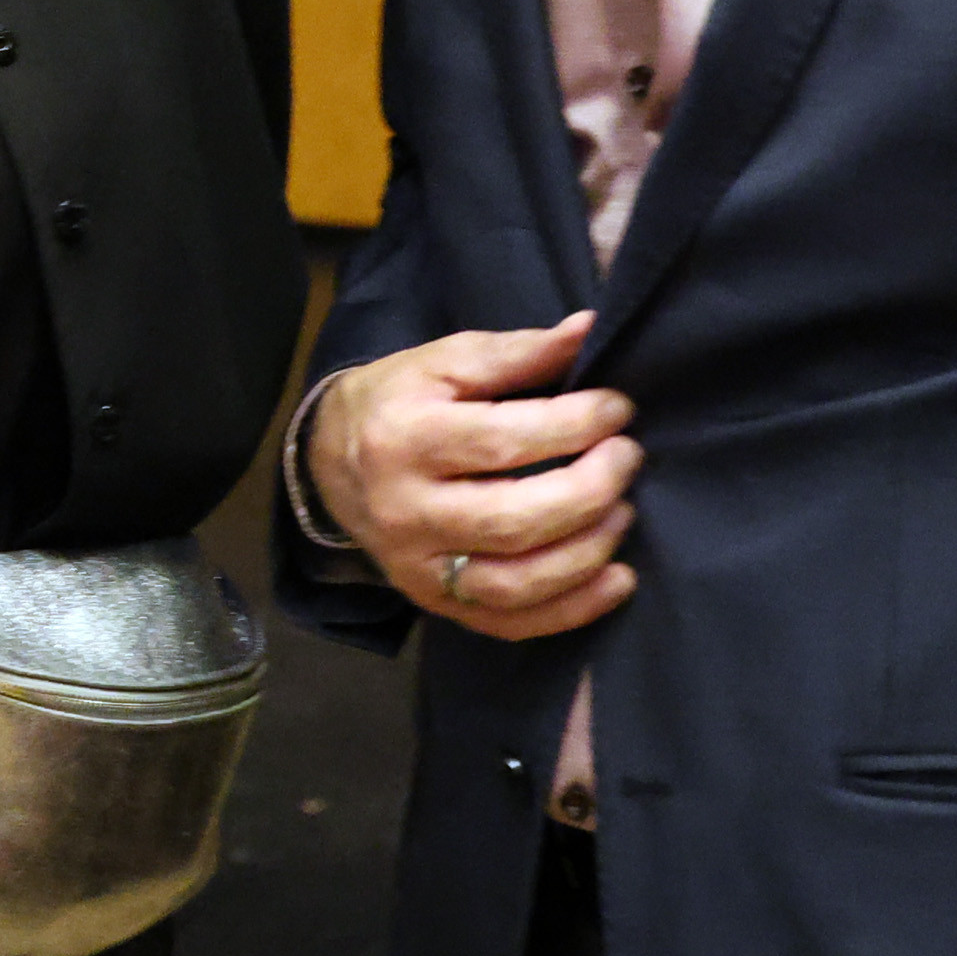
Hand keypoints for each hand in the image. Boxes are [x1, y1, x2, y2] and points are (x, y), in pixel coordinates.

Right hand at [305, 312, 638, 638]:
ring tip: (623, 511)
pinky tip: (617, 579)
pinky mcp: (434, 602)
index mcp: (402, 438)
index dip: (573, 426)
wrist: (329, 462)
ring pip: (515, 582)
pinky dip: (572, 610)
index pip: (501, 442)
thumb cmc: (398, 402)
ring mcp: (417, 566)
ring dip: (588, 551)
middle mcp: (404, 510)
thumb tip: (590, 331)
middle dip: (589, 491)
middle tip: (627, 458)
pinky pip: (509, 624)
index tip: (617, 408)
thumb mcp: (443, 361)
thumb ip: (517, 352)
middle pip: (512, 520)